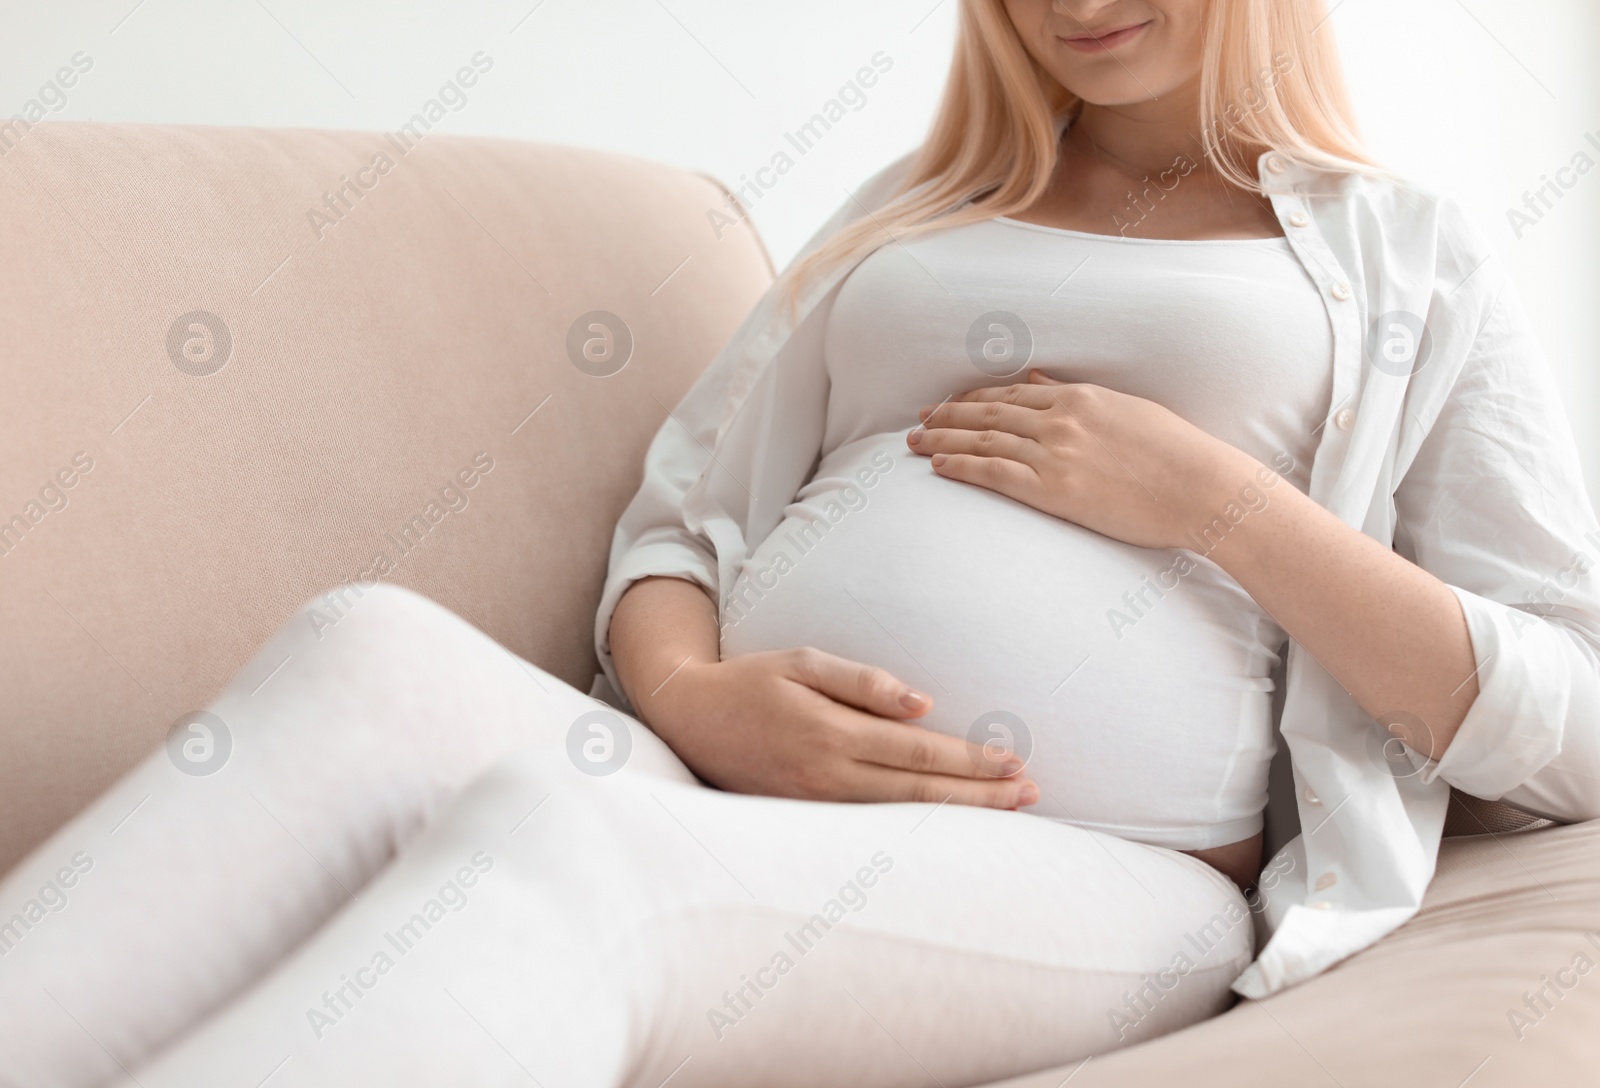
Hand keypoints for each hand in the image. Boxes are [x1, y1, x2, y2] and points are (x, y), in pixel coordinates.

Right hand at [645, 647, 1038, 808]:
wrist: (688, 719)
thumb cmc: (751, 681)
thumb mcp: (802, 662)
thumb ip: (862, 681)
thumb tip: (923, 703)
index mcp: (830, 733)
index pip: (917, 753)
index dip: (969, 760)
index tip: (1014, 761)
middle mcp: (827, 777)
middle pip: (919, 794)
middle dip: (980, 796)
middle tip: (1031, 793)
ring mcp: (817, 805)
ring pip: (901, 819)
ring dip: (959, 816)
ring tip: (1008, 810)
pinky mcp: (807, 820)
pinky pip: (874, 828)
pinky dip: (918, 829)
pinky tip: (950, 826)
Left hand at [906, 371, 1271, 549]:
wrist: (1202, 488)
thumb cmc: (1177, 455)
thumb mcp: (1127, 410)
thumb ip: (1080, 397)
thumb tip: (1043, 380)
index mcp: (1079, 397)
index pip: (1010, 394)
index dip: (972, 399)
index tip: (948, 404)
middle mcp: (1060, 419)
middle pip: (987, 413)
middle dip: (946, 416)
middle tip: (917, 420)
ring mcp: (1055, 453)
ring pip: (983, 440)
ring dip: (942, 440)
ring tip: (914, 443)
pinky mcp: (1054, 488)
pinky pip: (994, 473)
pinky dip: (961, 467)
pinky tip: (938, 466)